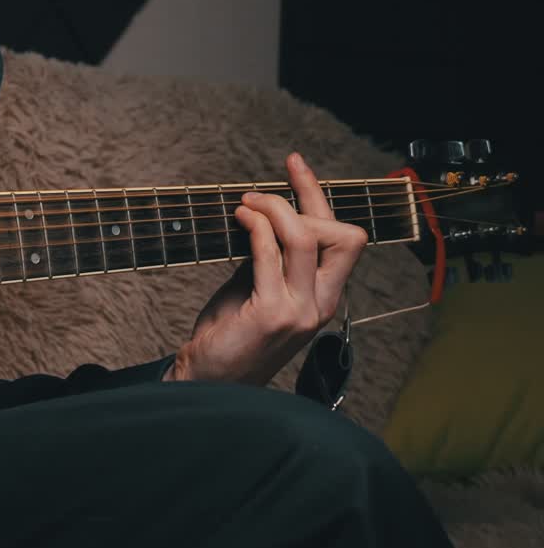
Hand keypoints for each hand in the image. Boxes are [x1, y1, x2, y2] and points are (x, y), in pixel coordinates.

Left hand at [165, 153, 366, 384]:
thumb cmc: (228, 336)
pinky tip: (239, 220)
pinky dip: (256, 228)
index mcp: (323, 298)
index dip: (318, 196)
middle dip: (300, 202)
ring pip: (305, 239)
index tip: (293, 165)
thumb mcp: (255, 289)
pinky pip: (270, 254)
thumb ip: (269, 259)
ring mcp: (299, 311)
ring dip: (273, 210)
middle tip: (258, 195)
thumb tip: (263, 216)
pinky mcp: (271, 315)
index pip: (342, 238)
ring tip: (245, 205)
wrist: (206, 382)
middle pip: (341, 236)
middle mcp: (320, 305)